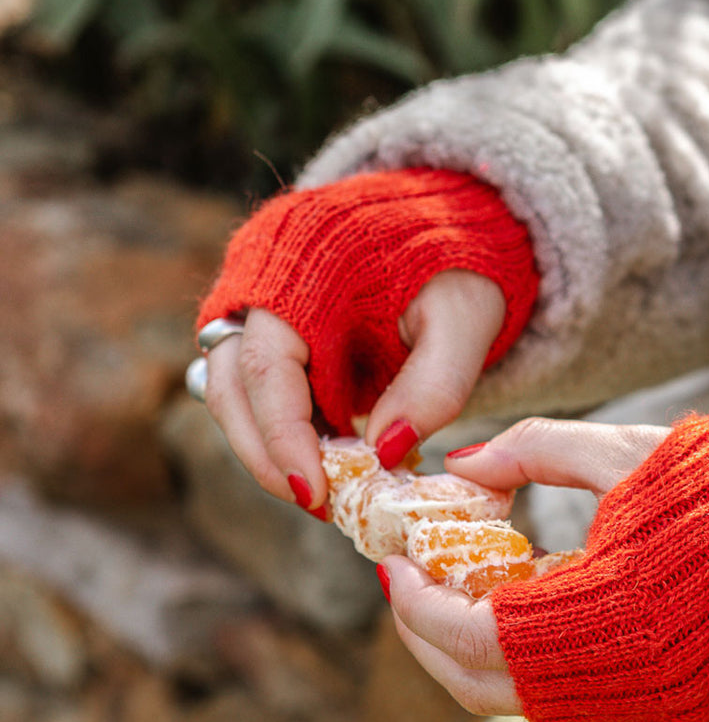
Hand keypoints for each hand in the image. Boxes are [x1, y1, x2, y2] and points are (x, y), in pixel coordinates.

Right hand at [203, 270, 505, 510]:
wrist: (447, 219)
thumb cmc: (460, 263)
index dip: (282, 439)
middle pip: (230, 385)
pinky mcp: (265, 321)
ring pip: (230, 389)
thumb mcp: (466, 320)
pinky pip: (256, 382)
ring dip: (270, 444)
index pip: (266, 367)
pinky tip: (331, 451)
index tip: (316, 492)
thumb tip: (385, 455)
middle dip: (268, 456)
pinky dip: (286, 423)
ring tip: (328, 484)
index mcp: (303, 265)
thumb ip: (434, 385)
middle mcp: (261, 277)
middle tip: (318, 503)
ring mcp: (255, 298)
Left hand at [381, 418, 669, 714]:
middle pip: (475, 681)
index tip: (390, 561)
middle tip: (402, 582)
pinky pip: (547, 693)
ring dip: (461, 650)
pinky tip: (510, 602)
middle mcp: (604, 673)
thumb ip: (537, 449)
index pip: (470, 633)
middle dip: (423, 633)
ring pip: (508, 696)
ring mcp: (625, 695)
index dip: (415, 601)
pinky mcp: (642, 698)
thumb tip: (462, 464)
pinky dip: (509, 656)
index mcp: (596, 614)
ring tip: (444, 592)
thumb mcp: (626, 454)